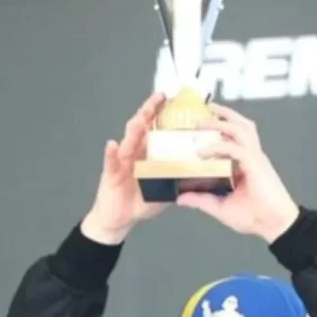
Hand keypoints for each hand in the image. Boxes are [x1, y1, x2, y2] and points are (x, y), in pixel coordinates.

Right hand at [81, 92, 169, 243]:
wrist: (119, 219)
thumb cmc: (141, 202)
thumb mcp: (165, 190)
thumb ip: (181, 180)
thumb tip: (205, 175)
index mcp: (147, 153)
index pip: (156, 128)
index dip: (163, 113)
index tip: (174, 99)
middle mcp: (134, 152)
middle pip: (142, 128)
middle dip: (150, 111)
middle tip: (160, 97)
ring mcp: (121, 162)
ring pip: (128, 141)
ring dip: (134, 129)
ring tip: (142, 119)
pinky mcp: (110, 175)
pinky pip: (111, 163)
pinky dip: (110, 154)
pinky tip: (112, 145)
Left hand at [176, 103, 299, 242]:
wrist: (276, 225)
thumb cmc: (255, 217)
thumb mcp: (221, 208)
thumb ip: (202, 200)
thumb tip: (181, 198)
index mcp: (245, 163)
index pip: (233, 138)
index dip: (219, 128)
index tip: (198, 125)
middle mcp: (251, 156)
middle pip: (240, 125)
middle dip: (223, 115)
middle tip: (202, 112)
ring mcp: (255, 158)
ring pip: (240, 129)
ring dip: (221, 122)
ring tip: (202, 121)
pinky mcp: (256, 164)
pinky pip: (235, 148)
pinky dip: (218, 146)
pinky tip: (202, 152)